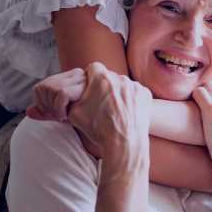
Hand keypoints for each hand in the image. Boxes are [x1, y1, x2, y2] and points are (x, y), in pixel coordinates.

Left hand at [26, 68, 85, 121]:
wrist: (109, 130)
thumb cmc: (88, 121)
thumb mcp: (63, 115)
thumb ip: (46, 112)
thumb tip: (28, 111)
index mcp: (70, 78)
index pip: (41, 87)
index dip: (42, 104)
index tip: (54, 115)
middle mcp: (77, 74)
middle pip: (44, 87)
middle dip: (46, 106)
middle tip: (60, 118)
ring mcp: (82, 77)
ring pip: (50, 89)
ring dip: (53, 108)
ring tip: (65, 117)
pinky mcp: (85, 85)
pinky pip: (61, 93)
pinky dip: (59, 108)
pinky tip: (67, 118)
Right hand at [67, 62, 152, 180]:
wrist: (124, 143)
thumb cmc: (98, 129)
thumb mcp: (74, 113)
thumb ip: (71, 98)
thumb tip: (66, 94)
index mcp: (101, 78)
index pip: (93, 68)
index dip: (90, 77)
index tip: (91, 87)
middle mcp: (119, 77)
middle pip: (109, 77)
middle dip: (105, 86)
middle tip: (102, 103)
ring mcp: (134, 85)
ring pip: (122, 85)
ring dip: (118, 93)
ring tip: (115, 110)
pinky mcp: (145, 94)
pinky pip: (135, 93)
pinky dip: (131, 100)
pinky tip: (127, 112)